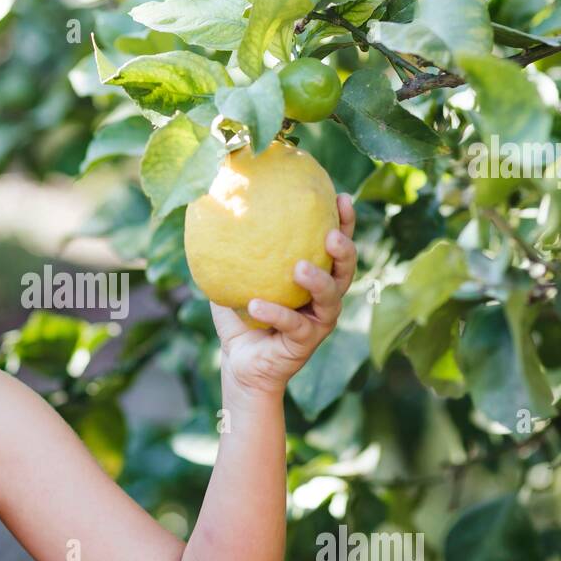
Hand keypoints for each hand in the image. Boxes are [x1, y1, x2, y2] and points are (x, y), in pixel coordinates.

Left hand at [211, 193, 357, 396]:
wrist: (240, 363)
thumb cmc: (243, 317)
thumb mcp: (237, 278)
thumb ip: (234, 249)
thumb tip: (215, 207)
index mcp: (316, 277)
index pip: (335, 246)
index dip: (344, 223)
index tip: (340, 198)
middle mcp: (324, 299)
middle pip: (346, 271)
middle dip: (344, 249)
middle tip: (330, 234)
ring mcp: (317, 323)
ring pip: (330, 299)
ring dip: (318, 281)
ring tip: (300, 267)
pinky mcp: (303, 344)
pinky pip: (293, 326)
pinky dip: (275, 313)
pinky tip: (257, 303)